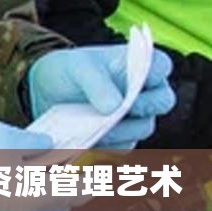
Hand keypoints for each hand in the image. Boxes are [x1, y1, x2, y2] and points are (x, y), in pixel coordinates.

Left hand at [27, 44, 177, 150]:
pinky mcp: (123, 139)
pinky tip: (90, 140)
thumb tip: (115, 108)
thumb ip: (97, 82)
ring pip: (143, 127)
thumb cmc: (71, 72)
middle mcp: (146, 92)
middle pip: (162, 101)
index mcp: (141, 64)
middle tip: (123, 110)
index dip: (154, 74)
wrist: (49, 94)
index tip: (137, 83)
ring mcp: (137, 118)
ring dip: (121, 129)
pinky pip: (123, 146)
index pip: (160, 65)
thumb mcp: (78, 68)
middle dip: (144, 106)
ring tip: (97, 128)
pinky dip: (108, 145)